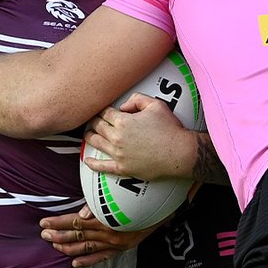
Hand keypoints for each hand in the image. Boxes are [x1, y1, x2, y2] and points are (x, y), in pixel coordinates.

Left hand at [40, 205, 154, 267]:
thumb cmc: (140, 198)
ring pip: (86, 247)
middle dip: (58, 235)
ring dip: (68, 247)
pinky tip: (74, 263)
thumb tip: (82, 214)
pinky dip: (87, 261)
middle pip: (78, 235)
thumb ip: (100, 205)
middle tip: (43, 235)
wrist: (164, 209)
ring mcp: (114, 243)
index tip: (45, 222)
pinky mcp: (120, 248)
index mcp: (107, 219)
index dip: (59, 223)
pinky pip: (101, 257)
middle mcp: (109, 234)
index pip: (77, 222)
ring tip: (54, 246)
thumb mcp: (121, 196)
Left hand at [82, 93, 198, 180]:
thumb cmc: (170, 129)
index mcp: (123, 121)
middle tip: (92, 120)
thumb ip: (137, 99)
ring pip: (97, 143)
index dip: (102, 110)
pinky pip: (103, 167)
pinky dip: (93, 164)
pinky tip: (87, 161)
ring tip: (88, 134)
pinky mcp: (123, 168)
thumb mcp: (156, 105)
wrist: (179, 153)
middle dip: (93, 121)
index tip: (102, 110)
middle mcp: (117, 137)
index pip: (105, 112)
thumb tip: (123, 105)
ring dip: (89, 137)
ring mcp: (118, 154)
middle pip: (98, 127)